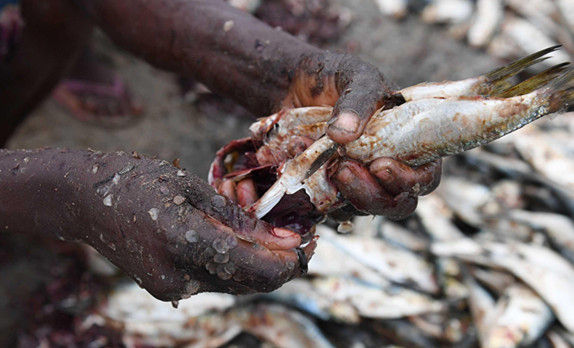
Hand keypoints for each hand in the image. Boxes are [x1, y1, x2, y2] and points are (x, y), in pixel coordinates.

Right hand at [0, 149, 313, 300]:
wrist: (85, 202)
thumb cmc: (138, 181)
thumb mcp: (192, 188)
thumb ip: (238, 219)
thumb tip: (283, 239)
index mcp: (183, 240)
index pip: (255, 267)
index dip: (289, 260)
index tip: (308, 241)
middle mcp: (178, 275)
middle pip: (250, 283)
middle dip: (281, 263)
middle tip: (300, 237)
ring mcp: (171, 287)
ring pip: (236, 285)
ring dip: (261, 265)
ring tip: (275, 234)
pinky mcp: (168, 288)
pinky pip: (217, 281)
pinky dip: (237, 266)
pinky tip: (244, 242)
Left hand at [283, 51, 441, 217]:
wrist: (290, 85)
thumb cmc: (333, 77)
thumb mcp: (353, 75)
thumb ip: (357, 100)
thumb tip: (344, 134)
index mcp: (408, 141)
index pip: (425, 175)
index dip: (410, 179)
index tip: (380, 166)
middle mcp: (387, 167)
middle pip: (398, 203)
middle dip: (374, 195)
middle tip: (344, 169)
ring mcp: (358, 182)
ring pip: (364, 209)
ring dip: (347, 194)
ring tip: (326, 167)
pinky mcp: (329, 191)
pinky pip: (330, 208)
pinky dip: (319, 195)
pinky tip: (304, 168)